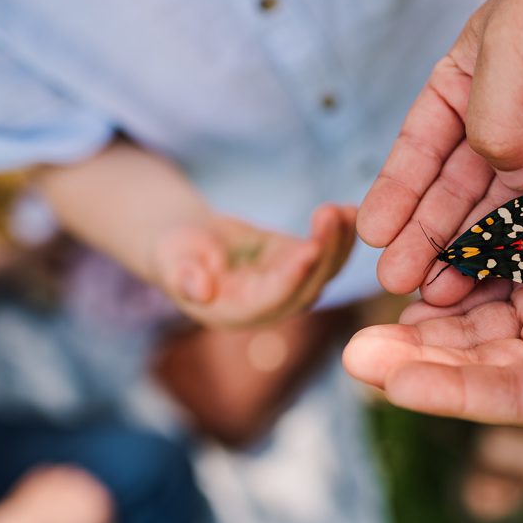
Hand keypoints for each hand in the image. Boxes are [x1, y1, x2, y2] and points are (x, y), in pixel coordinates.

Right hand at [152, 203, 356, 327]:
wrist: (190, 245)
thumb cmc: (175, 252)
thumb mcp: (171, 260)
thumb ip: (183, 276)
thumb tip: (200, 291)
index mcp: (239, 313)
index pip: (272, 298)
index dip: (291, 276)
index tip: (309, 249)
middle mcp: (272, 307)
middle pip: (308, 285)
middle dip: (324, 251)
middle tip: (332, 214)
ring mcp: (291, 287)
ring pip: (326, 271)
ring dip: (339, 241)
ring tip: (344, 209)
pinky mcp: (301, 265)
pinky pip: (329, 254)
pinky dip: (342, 234)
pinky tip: (350, 210)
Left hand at [345, 122, 522, 435]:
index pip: (508, 395)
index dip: (452, 393)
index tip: (395, 386)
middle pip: (476, 360)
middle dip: (417, 361)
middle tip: (359, 353)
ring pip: (468, 317)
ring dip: (419, 323)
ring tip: (369, 320)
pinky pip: (476, 266)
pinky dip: (442, 271)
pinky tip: (407, 272)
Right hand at [358, 0, 522, 306]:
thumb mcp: (513, 43)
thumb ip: (495, 120)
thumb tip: (505, 179)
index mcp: (468, 79)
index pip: (421, 146)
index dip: (397, 193)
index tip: (373, 235)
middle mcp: (506, 113)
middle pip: (458, 186)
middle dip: (429, 235)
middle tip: (400, 281)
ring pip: (505, 205)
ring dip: (475, 249)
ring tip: (445, 292)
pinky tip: (509, 270)